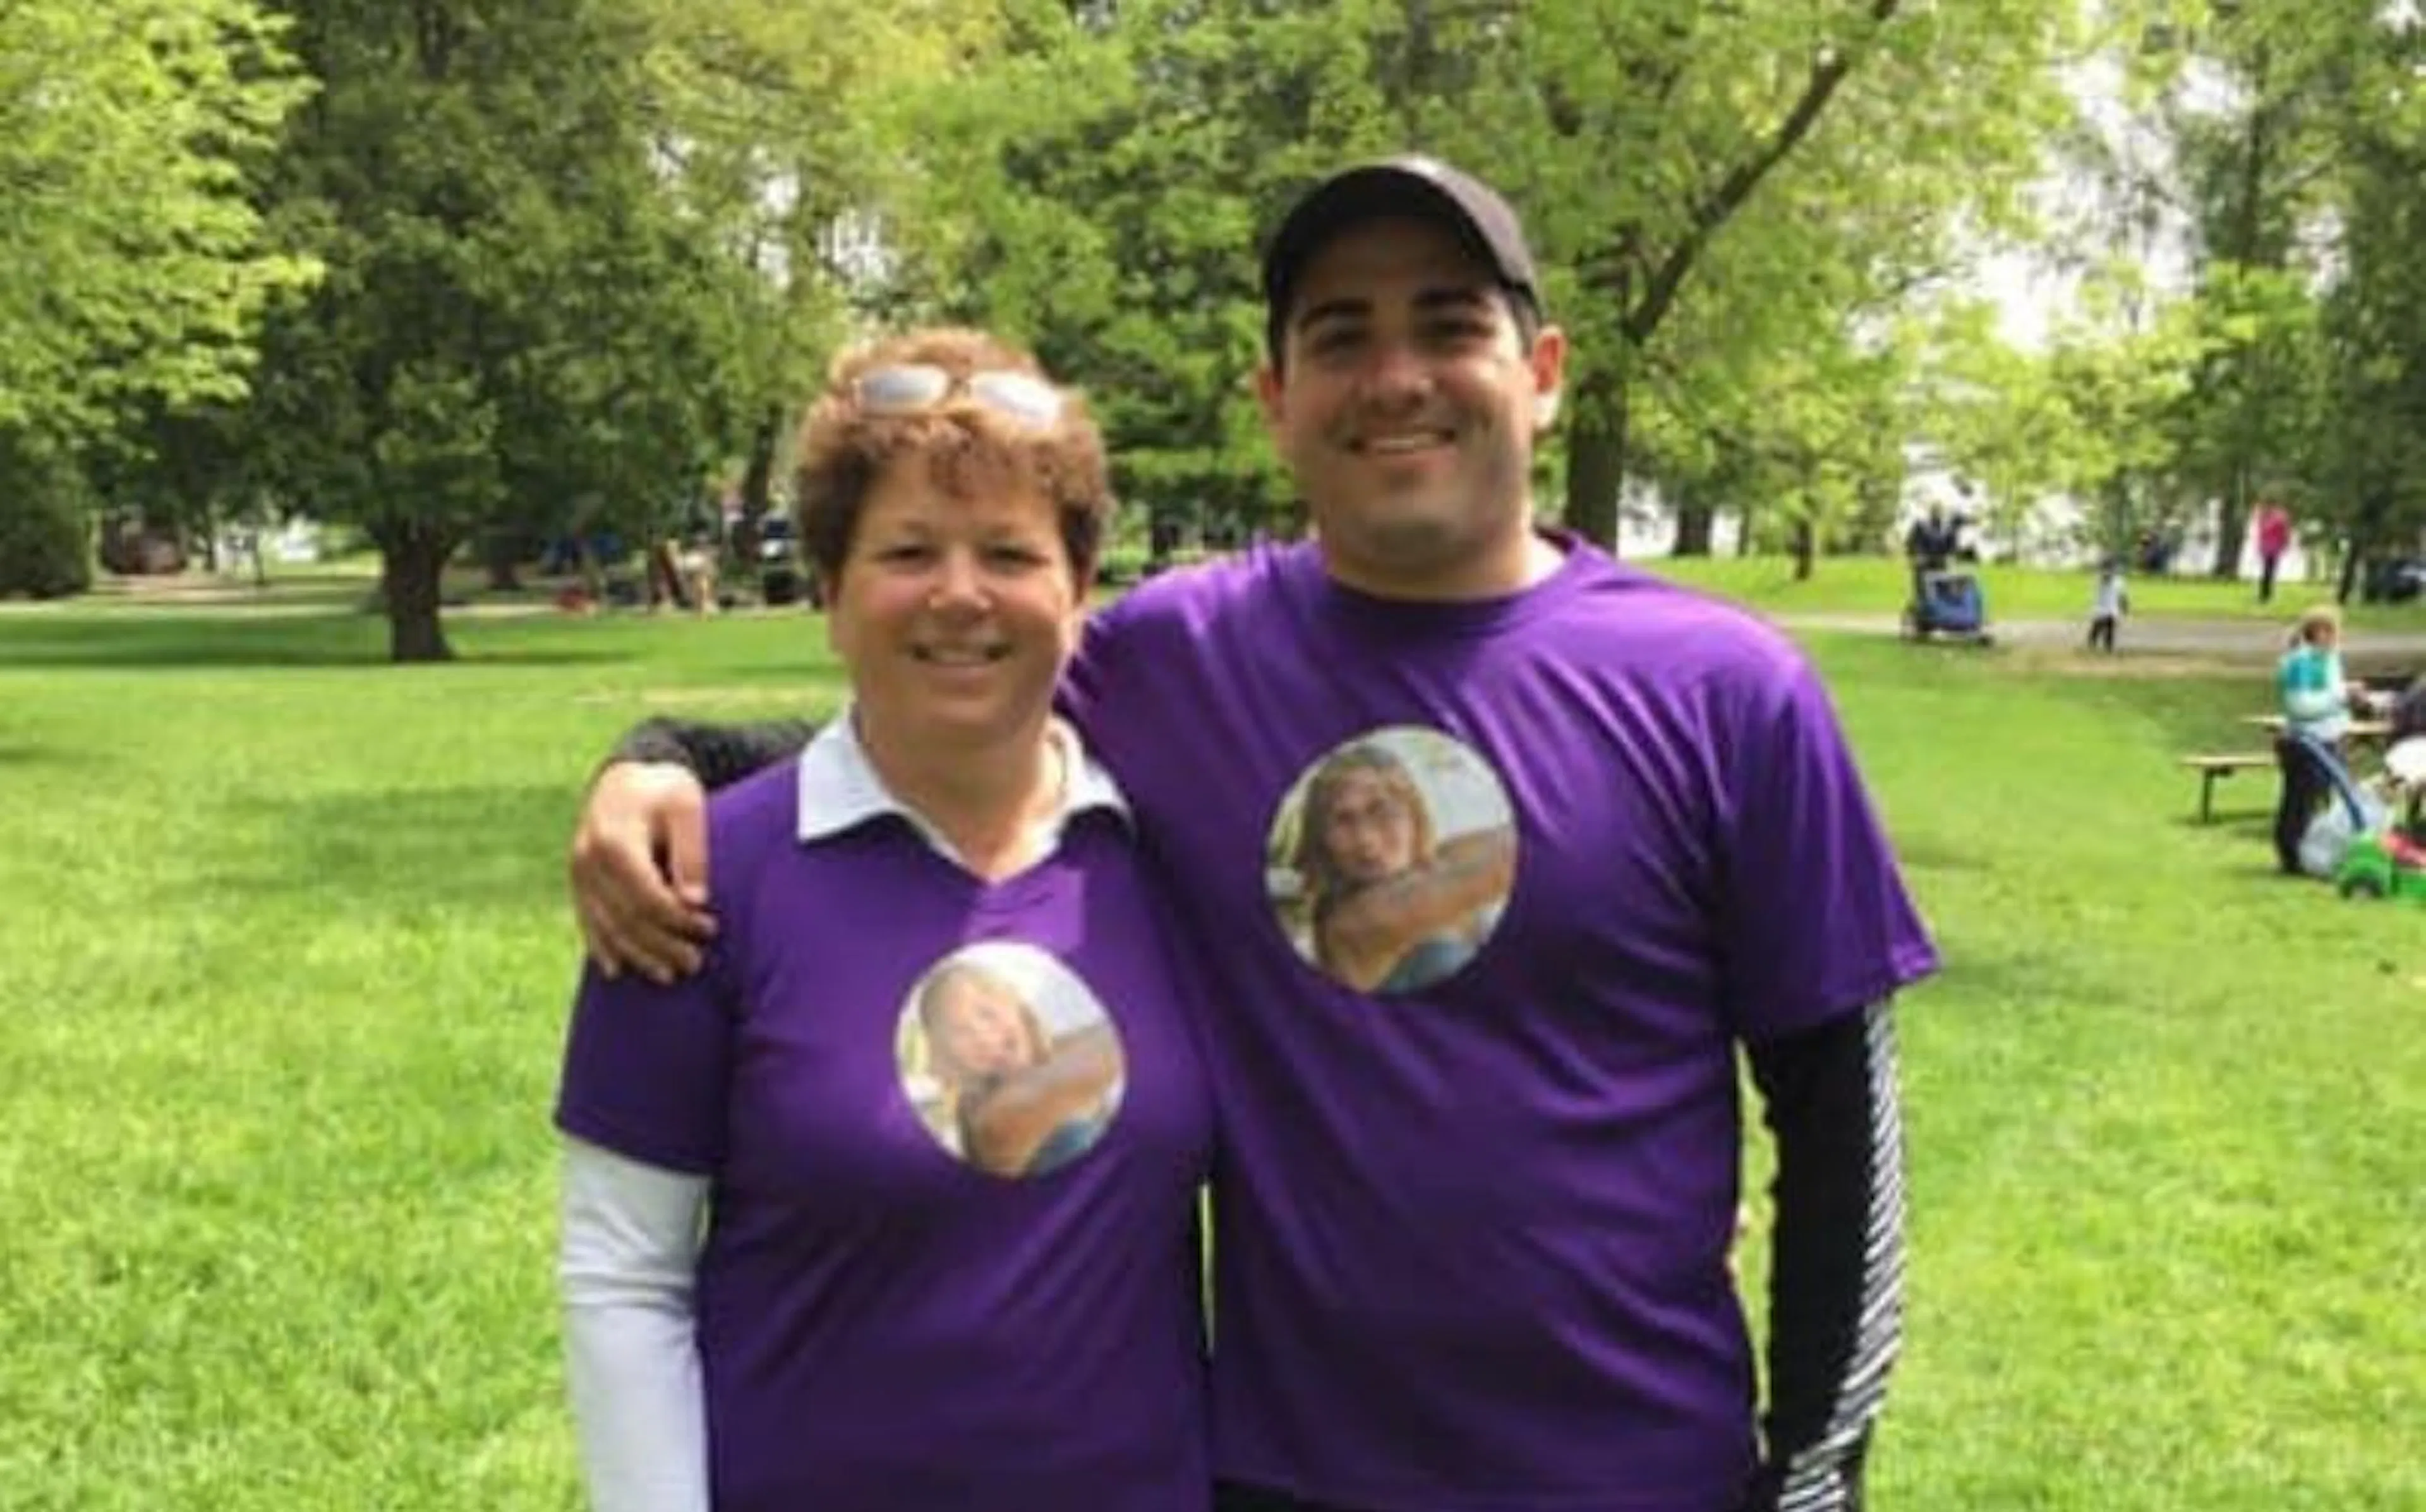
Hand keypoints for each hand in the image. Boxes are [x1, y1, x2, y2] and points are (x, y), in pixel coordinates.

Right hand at [567, 761, 715, 982]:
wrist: (625, 777)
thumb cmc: (664, 790)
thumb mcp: (687, 807)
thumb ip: (690, 852)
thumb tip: (694, 901)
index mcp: (615, 841)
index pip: (648, 896)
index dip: (678, 919)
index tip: (709, 928)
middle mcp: (588, 860)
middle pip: (626, 917)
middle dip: (662, 944)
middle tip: (696, 963)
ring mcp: (578, 873)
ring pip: (606, 925)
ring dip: (637, 954)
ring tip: (669, 975)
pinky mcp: (576, 881)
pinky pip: (586, 920)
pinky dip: (601, 947)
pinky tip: (617, 971)